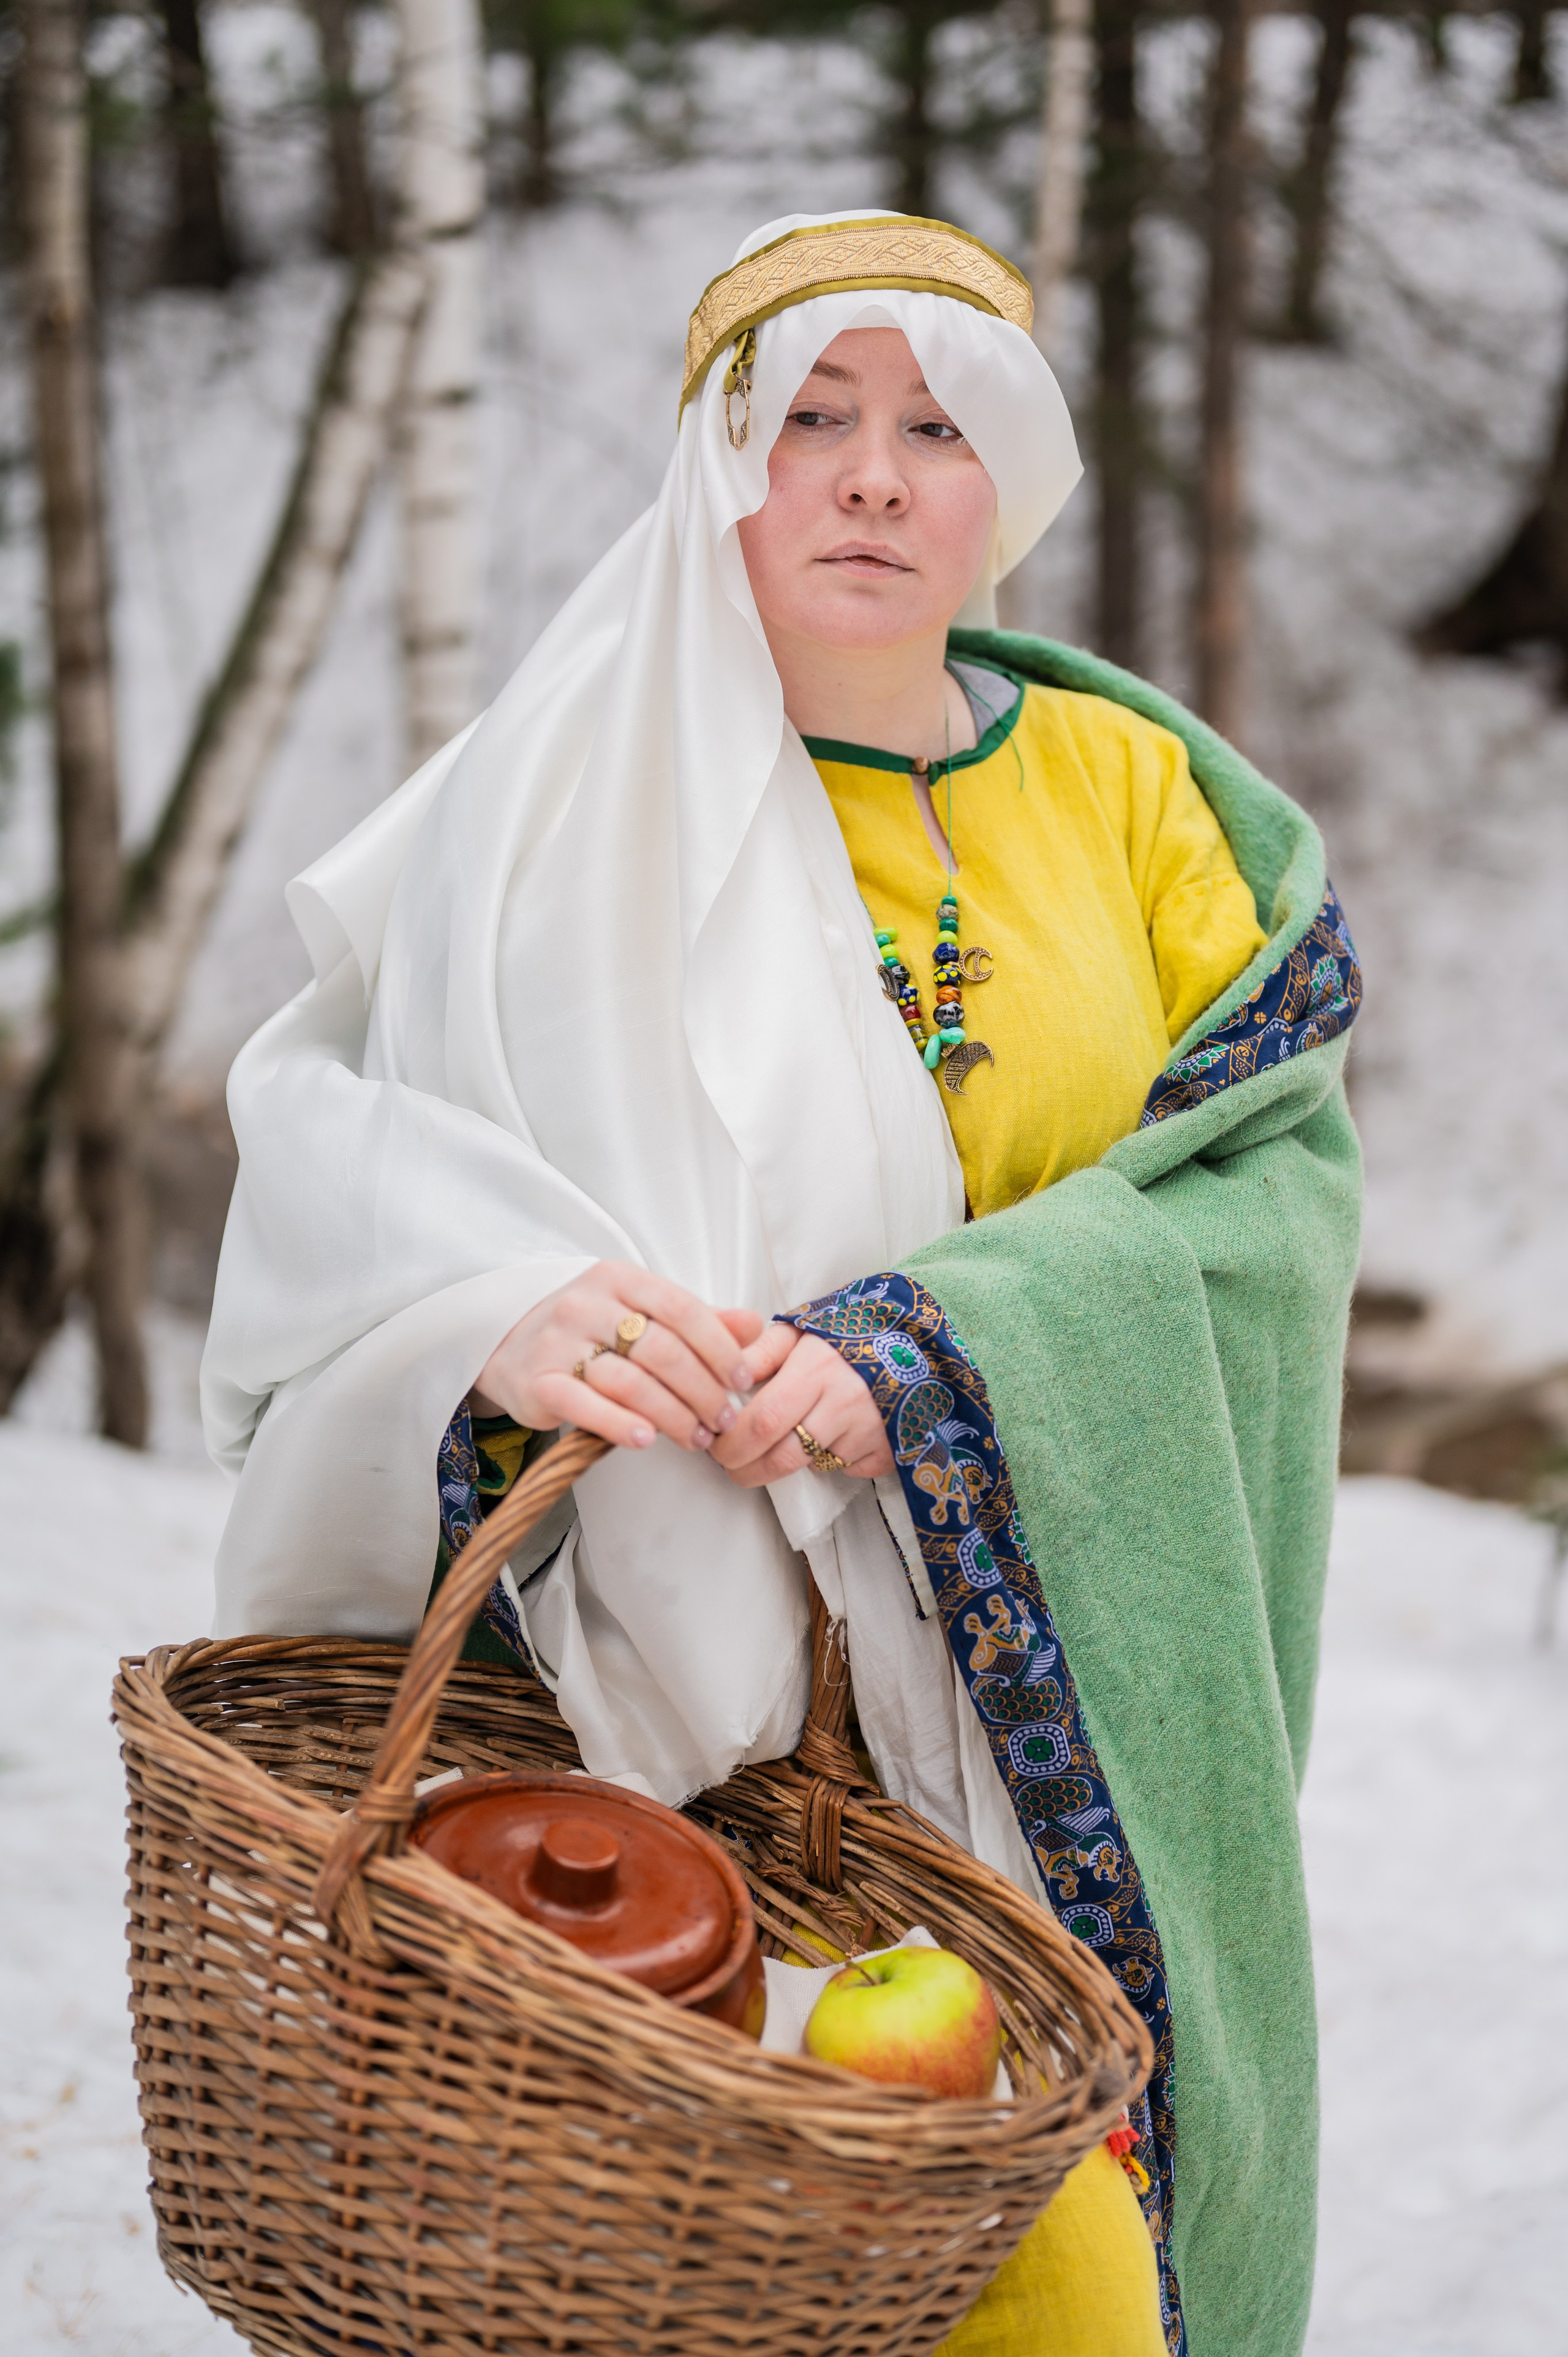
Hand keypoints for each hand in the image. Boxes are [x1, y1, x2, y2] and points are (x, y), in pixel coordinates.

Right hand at [472, 1260, 763, 1453]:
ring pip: (631, 1382)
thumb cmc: (588, 1331)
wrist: (506, 1345)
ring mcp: (558, 1341)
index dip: (720, 1348)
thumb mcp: (640, 1313)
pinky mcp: (537, 1381)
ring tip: (698, 1438)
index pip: (682, 1309)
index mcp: (619, 1278)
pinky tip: (648, 1440)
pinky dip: (622, 1425)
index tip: (743, 1381)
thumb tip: (756, 1325)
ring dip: (674, 1416)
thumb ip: (697, 1319)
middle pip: (662, 1351)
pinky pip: (587, 1406)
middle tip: (725, 1421)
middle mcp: (586, 1303)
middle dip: (704, 1391)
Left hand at [708, 1325, 892, 1486]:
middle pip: (782, 1457)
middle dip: (745, 1469)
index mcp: (816, 1368)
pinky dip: (829, 1460)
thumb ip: (757, 1354)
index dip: (732, 1443)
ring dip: (786, 1464)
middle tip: (731, 1465)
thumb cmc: (846, 1337)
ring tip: (778, 1444)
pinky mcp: (887, 1451)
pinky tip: (830, 1436)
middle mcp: (844, 1403)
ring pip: (811, 1466)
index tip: (716, 1445)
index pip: (762, 1420)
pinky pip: (845, 1469)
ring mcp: (869, 1431)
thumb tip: (722, 1383)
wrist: (913, 1344)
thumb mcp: (799, 1332)